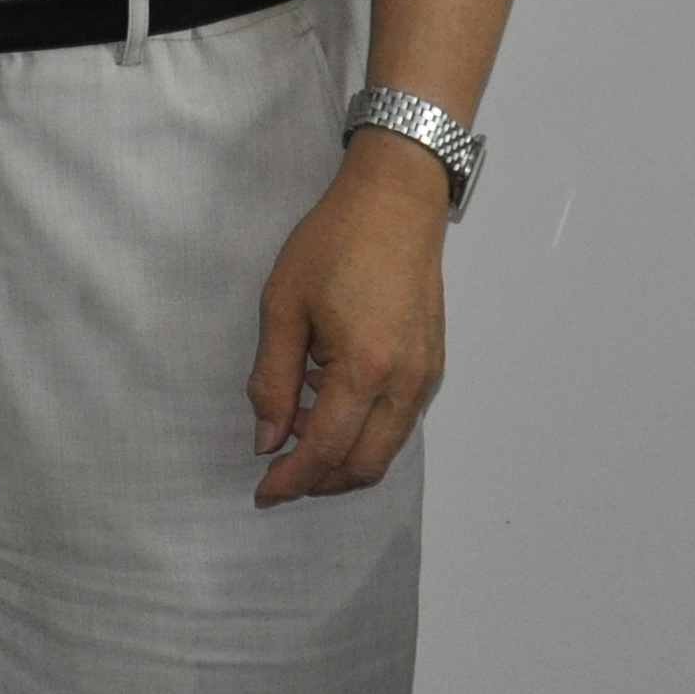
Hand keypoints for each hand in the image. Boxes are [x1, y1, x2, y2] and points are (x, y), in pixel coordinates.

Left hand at [246, 137, 450, 504]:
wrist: (394, 201)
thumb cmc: (333, 242)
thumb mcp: (282, 305)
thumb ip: (271, 378)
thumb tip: (267, 438)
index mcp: (366, 368)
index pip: (327, 449)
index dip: (292, 478)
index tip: (263, 492)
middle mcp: (405, 382)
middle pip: (364, 464)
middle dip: (319, 480)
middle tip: (278, 469)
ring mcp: (426, 375)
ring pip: (386, 448)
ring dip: (342, 456)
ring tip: (298, 423)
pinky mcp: (431, 364)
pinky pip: (398, 421)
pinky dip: (363, 429)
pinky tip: (327, 395)